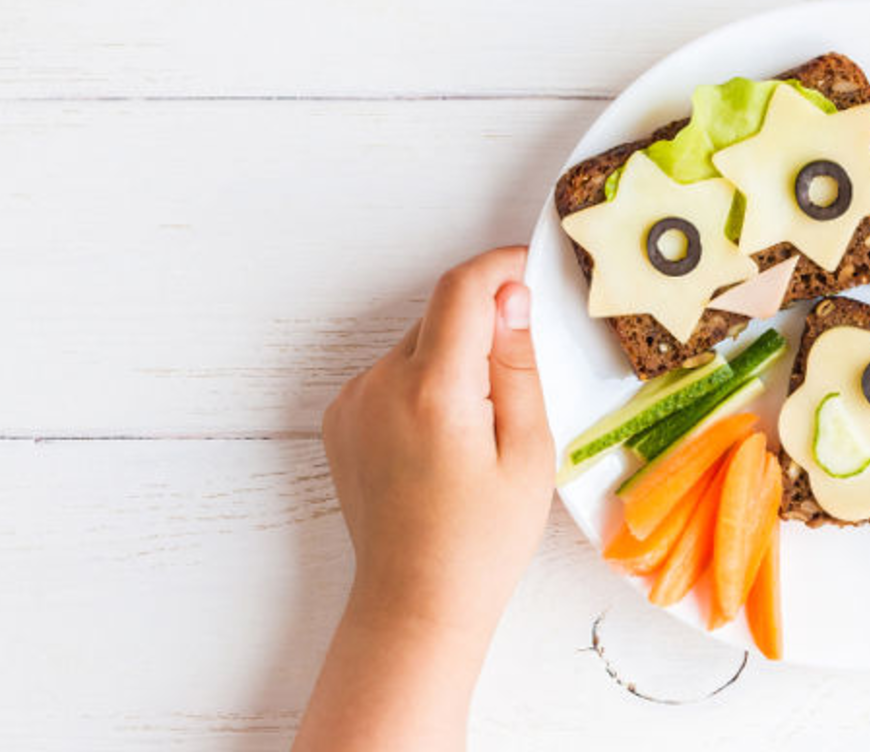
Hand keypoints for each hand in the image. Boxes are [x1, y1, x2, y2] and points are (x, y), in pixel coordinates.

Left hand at [297, 246, 554, 751]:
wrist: (415, 603)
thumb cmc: (481, 542)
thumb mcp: (527, 453)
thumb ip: (517, 366)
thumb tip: (510, 297)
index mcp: (433, 390)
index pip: (462, 288)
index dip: (500, 266)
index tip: (529, 268)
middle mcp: (380, 386)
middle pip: (440, 317)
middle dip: (484, 327)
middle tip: (519, 383)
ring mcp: (353, 403)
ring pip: (417, 347)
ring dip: (453, 361)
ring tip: (479, 429)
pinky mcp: (341, 421)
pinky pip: (391, 377)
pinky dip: (423, 387)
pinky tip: (444, 441)